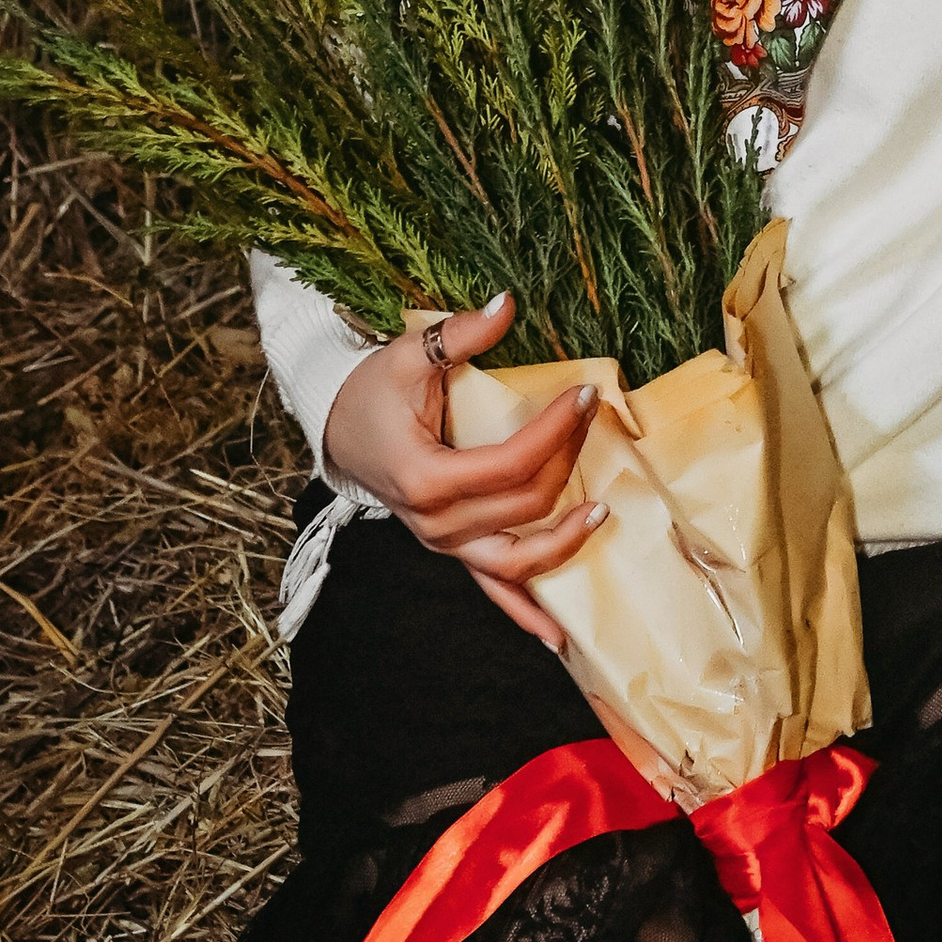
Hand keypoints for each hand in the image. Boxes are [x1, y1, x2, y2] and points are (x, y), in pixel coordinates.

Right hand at [324, 292, 610, 651]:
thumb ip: (458, 334)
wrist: (338, 431)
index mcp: (425, 477)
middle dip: (568, 458)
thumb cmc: (371, 392)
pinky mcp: (452, 550)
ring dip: (563, 544)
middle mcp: (435, 522)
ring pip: (516, 562)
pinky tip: (559, 637)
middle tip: (594, 413)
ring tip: (603, 514)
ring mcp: (444, 544)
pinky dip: (526, 613)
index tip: (586, 392)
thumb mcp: (407, 354)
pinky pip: (493, 589)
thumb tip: (506, 304)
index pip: (511, 462)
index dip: (556, 430)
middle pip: (524, 504)